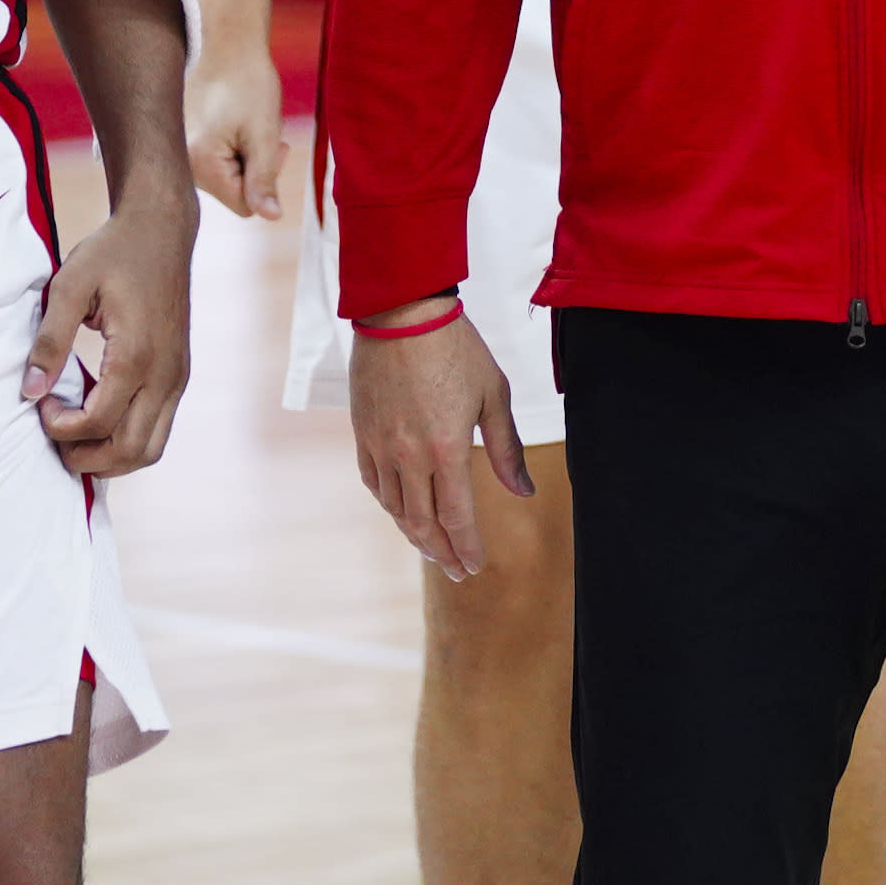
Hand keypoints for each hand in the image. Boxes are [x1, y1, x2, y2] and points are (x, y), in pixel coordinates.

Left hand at [26, 188, 196, 475]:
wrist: (163, 230)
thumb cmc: (114, 252)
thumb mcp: (69, 286)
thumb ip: (49, 341)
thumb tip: (29, 391)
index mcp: (136, 354)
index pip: (98, 422)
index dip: (60, 426)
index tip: (39, 400)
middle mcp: (165, 374)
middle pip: (130, 451)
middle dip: (86, 457)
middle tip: (54, 431)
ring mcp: (177, 377)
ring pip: (150, 449)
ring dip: (110, 457)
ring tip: (75, 435)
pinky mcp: (179, 374)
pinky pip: (158, 428)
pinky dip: (127, 439)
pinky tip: (99, 418)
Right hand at [184, 33, 294, 221]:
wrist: (226, 45)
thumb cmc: (249, 84)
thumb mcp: (264, 133)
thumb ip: (264, 178)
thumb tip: (271, 217)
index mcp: (199, 165)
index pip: (245, 206)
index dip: (266, 180)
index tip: (273, 146)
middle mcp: (179, 164)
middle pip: (232, 193)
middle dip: (253, 168)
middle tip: (259, 132)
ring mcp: (175, 153)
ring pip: (224, 178)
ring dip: (242, 156)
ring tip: (244, 123)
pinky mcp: (177, 142)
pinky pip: (212, 162)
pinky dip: (228, 147)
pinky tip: (230, 122)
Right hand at [349, 301, 532, 577]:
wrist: (402, 313)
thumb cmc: (456, 348)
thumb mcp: (493, 395)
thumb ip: (506, 448)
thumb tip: (523, 490)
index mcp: (447, 448)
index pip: (457, 517)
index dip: (466, 548)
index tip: (474, 566)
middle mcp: (409, 456)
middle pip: (423, 522)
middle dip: (442, 553)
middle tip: (456, 571)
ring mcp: (381, 446)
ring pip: (395, 508)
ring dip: (414, 534)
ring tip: (432, 548)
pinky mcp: (362, 432)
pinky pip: (373, 482)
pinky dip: (389, 503)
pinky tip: (401, 511)